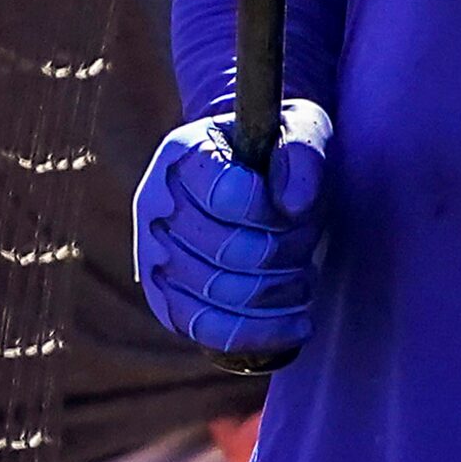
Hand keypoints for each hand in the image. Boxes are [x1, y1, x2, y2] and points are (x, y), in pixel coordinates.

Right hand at [134, 101, 332, 364]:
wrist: (253, 187)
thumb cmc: (279, 157)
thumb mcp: (303, 130)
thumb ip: (304, 149)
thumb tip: (293, 204)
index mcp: (184, 154)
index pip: (228, 197)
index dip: (272, 212)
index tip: (294, 207)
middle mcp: (156, 204)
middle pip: (227, 252)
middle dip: (285, 252)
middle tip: (306, 243)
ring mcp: (154, 255)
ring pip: (221, 294)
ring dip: (280, 292)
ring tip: (303, 278)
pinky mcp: (165, 299)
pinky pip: (207, 330)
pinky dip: (260, 332)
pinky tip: (297, 323)